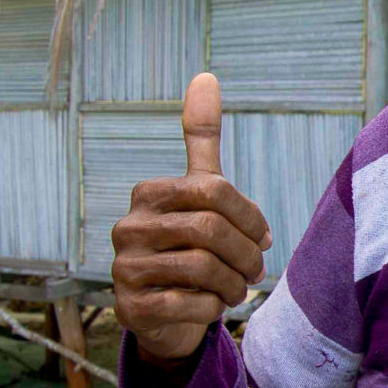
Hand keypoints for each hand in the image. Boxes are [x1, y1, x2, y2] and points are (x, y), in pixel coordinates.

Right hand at [110, 73, 272, 363]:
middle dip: (246, 254)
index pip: (214, 191)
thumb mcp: (199, 191)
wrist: (163, 312)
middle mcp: (128, 227)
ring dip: (233, 283)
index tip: (263, 237)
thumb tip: (205, 75)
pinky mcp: (129, 308)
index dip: (250, 216)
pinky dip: (212, 308)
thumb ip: (200, 138)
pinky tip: (213, 306)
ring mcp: (124, 269)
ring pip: (202, 268)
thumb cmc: (188, 243)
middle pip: (210, 230)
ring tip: (238, 289)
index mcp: (149, 193)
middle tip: (257, 270)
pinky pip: (189, 304)